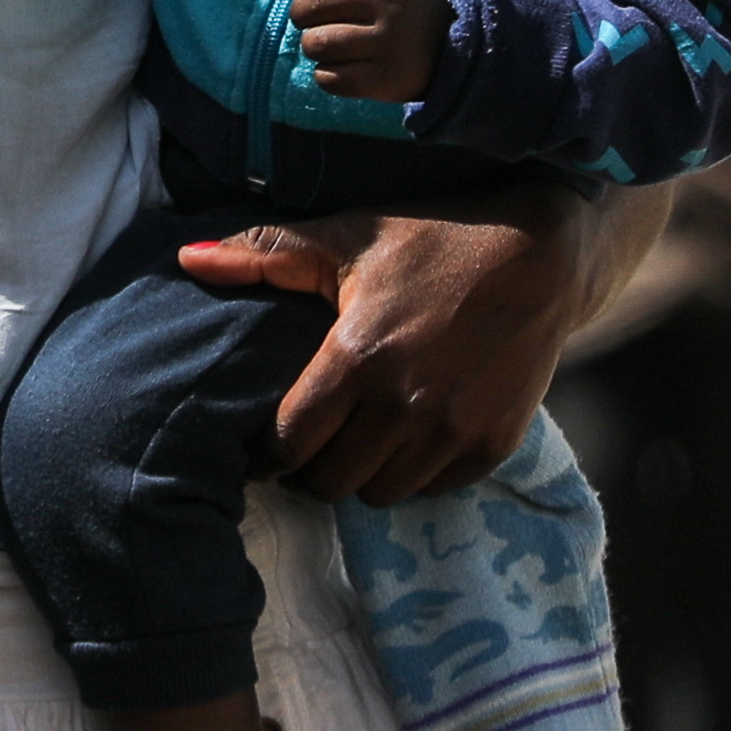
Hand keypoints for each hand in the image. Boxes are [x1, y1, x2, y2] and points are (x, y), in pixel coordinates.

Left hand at [175, 180, 590, 501]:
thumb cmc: (433, 241)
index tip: (270, 439)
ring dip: (364, 472)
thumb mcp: (349, 236)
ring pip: (379, 494)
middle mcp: (405, 404)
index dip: (271, 449)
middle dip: (314, 467)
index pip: (289, 443)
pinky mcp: (491, 446)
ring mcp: (452, 430)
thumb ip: (266, 254)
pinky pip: (431, 489)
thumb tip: (186, 259)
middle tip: (316, 440)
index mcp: (358, 357)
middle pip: (330, 482)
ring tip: (363, 437)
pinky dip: (415, 472)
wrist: (543, 255)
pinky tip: (410, 434)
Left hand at [290, 0, 444, 105]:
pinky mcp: (383, 80)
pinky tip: (340, 70)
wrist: (461, 51)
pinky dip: (325, 76)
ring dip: (313, 47)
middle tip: (312, 25)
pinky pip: (330, 79)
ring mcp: (386, 45)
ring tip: (328, 48)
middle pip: (312, 5)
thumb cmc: (411, 12)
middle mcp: (387, 8)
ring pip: (318, 43)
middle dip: (301, 16)